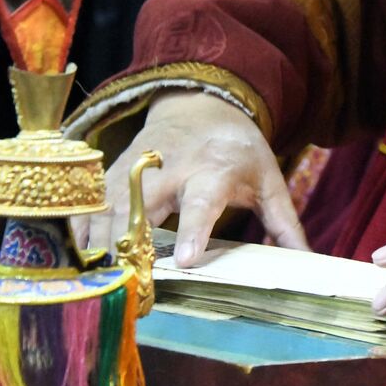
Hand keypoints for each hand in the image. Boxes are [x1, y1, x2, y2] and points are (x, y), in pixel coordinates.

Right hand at [73, 90, 307, 265]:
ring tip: (97, 280)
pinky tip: (77, 257)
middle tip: (125, 283)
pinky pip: (91, 202)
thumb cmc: (239, 149)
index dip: (193, 231)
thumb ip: (285, 223)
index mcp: (215, 170)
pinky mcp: (115, 171)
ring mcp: (138, 167)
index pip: (203, 203)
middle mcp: (172, 169)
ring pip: (110, 206)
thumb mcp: (269, 179)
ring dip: (101, 242)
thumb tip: (309, 262)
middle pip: (144, 207)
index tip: (183, 260)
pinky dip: (81, 228)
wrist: (202, 102)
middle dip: (130, 244)